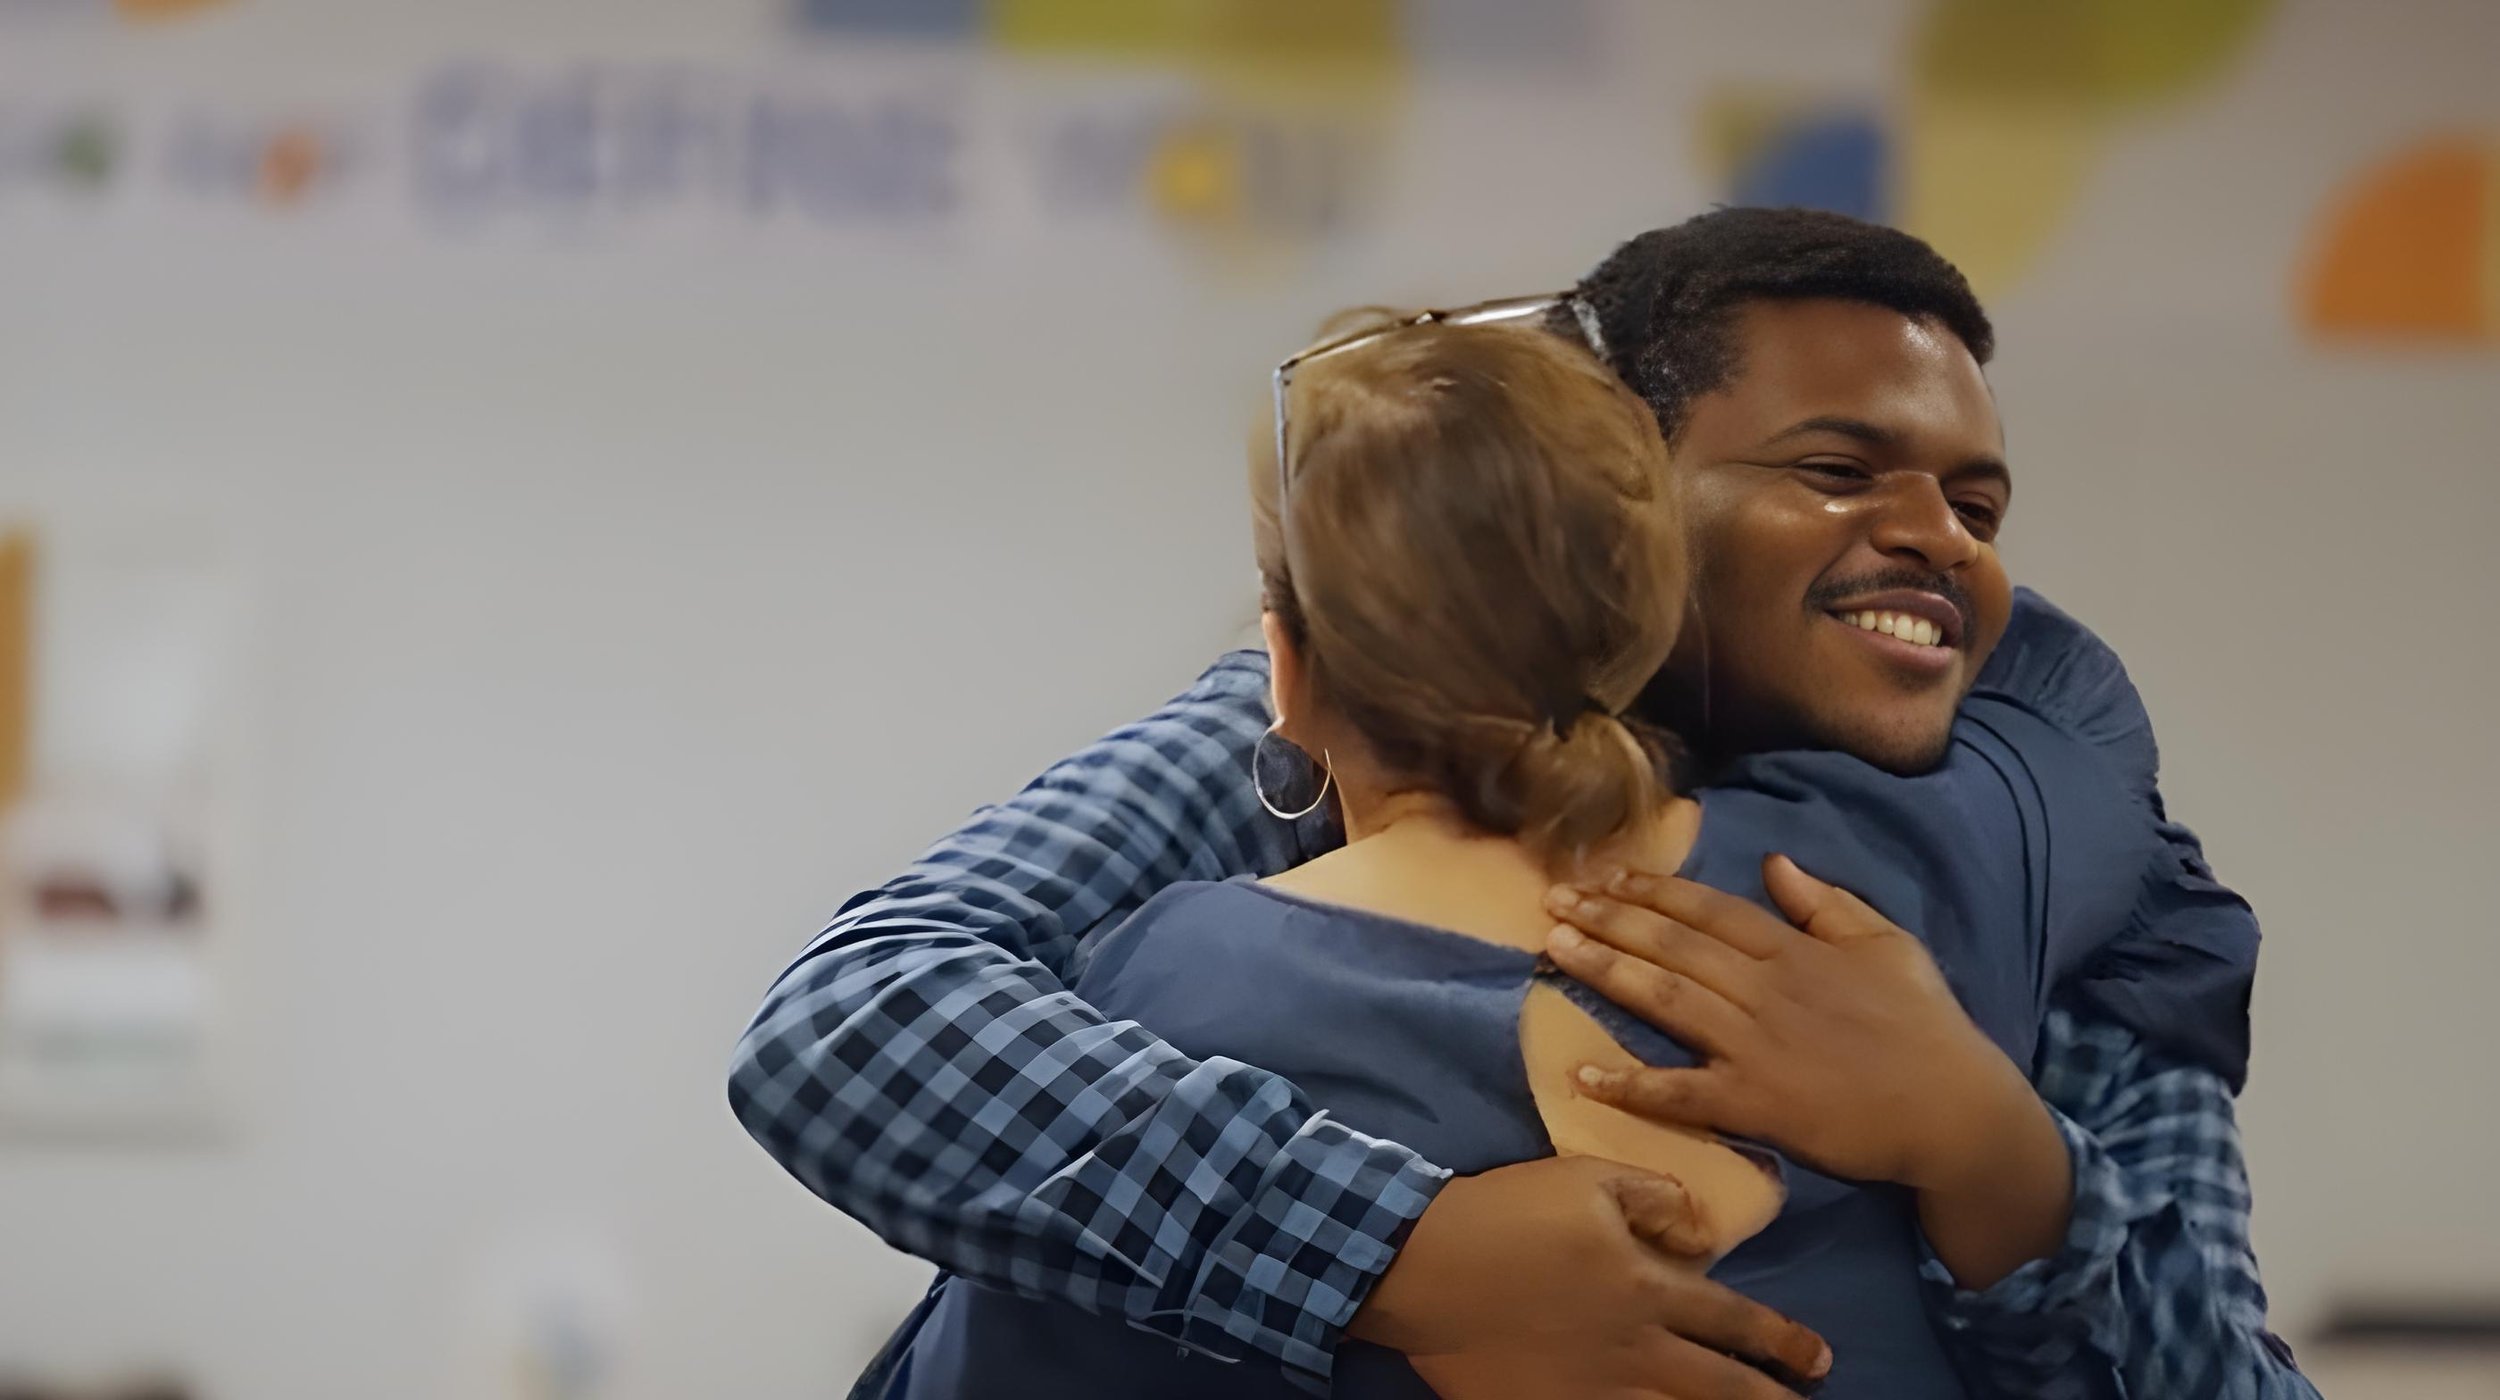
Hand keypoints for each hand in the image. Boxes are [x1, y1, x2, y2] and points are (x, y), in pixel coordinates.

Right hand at [1349, 1154, 1829, 1398]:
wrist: (1423, 1266)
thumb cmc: (1508, 1213)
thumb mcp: (1587, 1177)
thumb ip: (1656, 1199)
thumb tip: (1700, 1233)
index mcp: (1648, 1286)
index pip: (1734, 1321)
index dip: (1782, 1342)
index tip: (1819, 1359)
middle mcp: (1635, 1348)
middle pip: (1721, 1388)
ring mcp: (1595, 1389)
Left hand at [1541, 855, 2040, 1193]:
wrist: (1954, 1109)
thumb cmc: (1926, 1026)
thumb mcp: (1887, 943)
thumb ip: (1827, 902)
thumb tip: (1775, 861)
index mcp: (1793, 949)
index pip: (1707, 908)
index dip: (1651, 890)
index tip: (1604, 877)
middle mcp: (1765, 988)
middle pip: (1671, 943)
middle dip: (1606, 917)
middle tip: (1551, 900)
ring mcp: (1756, 1046)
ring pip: (1665, 999)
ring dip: (1605, 970)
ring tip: (1553, 948)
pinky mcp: (1755, 1104)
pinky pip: (1681, 1092)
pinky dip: (1632, 1083)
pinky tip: (1584, 1072)